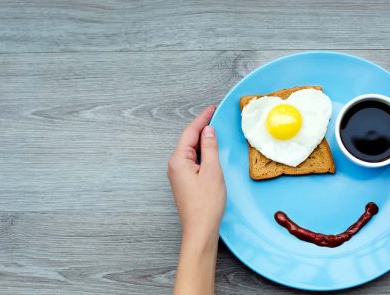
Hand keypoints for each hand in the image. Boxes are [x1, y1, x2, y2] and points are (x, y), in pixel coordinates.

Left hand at [168, 105, 225, 243]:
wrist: (200, 229)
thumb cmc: (206, 204)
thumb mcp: (213, 171)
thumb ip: (210, 148)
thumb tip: (208, 131)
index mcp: (178, 160)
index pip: (190, 132)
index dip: (202, 119)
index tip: (212, 109)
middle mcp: (174, 165)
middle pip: (188, 140)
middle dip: (201, 127)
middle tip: (215, 116)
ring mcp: (178, 174)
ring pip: (190, 150)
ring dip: (202, 140)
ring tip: (214, 130)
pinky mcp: (184, 181)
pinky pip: (192, 160)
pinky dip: (202, 152)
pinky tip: (210, 150)